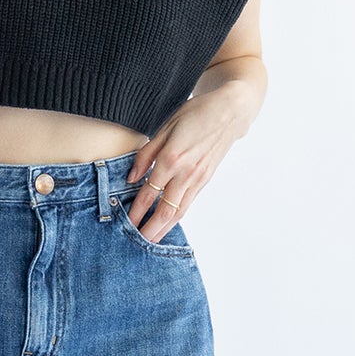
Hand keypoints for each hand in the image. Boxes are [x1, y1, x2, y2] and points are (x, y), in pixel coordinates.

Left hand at [122, 90, 249, 242]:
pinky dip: (177, 217)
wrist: (229, 112)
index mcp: (171, 158)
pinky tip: (168, 224)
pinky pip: (188, 203)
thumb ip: (146, 154)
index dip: (136, 211)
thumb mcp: (165, 127)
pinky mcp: (205, 180)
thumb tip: (132, 177)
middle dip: (150, 229)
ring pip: (178, 212)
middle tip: (136, 243)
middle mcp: (185, 173)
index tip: (125, 223)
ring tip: (151, 240)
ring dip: (164, 229)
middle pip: (164, 210)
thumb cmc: (196, 114)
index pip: (148, 193)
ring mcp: (198, 179)